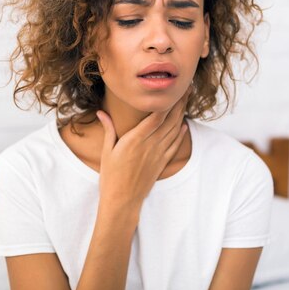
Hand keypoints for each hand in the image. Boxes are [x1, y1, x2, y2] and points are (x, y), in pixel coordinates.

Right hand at [95, 88, 191, 210]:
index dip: (166, 102)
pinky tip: (183, 126)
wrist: (122, 200)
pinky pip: (174, 145)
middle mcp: (150, 145)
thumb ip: (108, 129)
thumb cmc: (111, 176)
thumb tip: (101, 112)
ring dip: (182, 115)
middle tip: (186, 89)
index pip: (156, 116)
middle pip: (169, 120)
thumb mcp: (107, 151)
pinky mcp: (161, 163)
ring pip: (174, 130)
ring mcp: (158, 154)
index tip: (172, 89)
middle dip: (179, 103)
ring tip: (186, 101)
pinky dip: (180, 134)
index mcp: (135, 139)